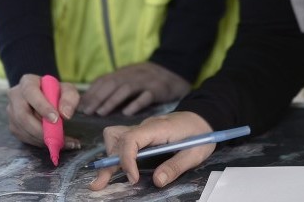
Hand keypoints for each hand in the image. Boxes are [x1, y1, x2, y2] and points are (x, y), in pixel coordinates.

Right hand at [6, 73, 81, 149]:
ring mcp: (12, 111)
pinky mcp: (13, 125)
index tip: (55, 119)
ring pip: (22, 128)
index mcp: (27, 82)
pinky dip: (39, 142)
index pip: (30, 93)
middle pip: (22, 115)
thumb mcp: (68, 90)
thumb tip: (65, 114)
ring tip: (60, 141)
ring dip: (41, 138)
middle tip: (57, 137)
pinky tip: (52, 141)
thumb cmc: (57, 93)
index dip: (42, 107)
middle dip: (40, 129)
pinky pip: (24, 137)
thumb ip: (69, 99)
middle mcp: (15, 95)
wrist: (48, 98)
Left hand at [80, 62, 190, 116]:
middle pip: (112, 84)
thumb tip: (92, 101)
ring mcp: (145, 81)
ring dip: (112, 101)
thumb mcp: (130, 78)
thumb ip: (114, 87)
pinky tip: (127, 112)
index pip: (104, 80)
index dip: (92, 92)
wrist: (174, 71)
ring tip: (101, 112)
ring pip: (126, 89)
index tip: (81, 105)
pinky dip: (136, 104)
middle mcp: (132, 75)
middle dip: (98, 97)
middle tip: (87, 111)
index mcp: (123, 73)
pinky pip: (146, 96)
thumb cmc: (147, 79)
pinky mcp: (157, 89)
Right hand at [89, 112, 213, 189]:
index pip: (132, 138)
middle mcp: (145, 126)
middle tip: (100, 184)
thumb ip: (176, 166)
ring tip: (105, 177)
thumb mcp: (195, 154)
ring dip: (109, 156)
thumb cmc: (201, 135)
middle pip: (117, 138)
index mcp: (158, 128)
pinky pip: (121, 140)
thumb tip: (157, 181)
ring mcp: (142, 128)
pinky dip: (116, 154)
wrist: (203, 118)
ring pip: (115, 137)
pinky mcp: (141, 134)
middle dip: (108, 162)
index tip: (133, 178)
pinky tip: (116, 167)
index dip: (127, 159)